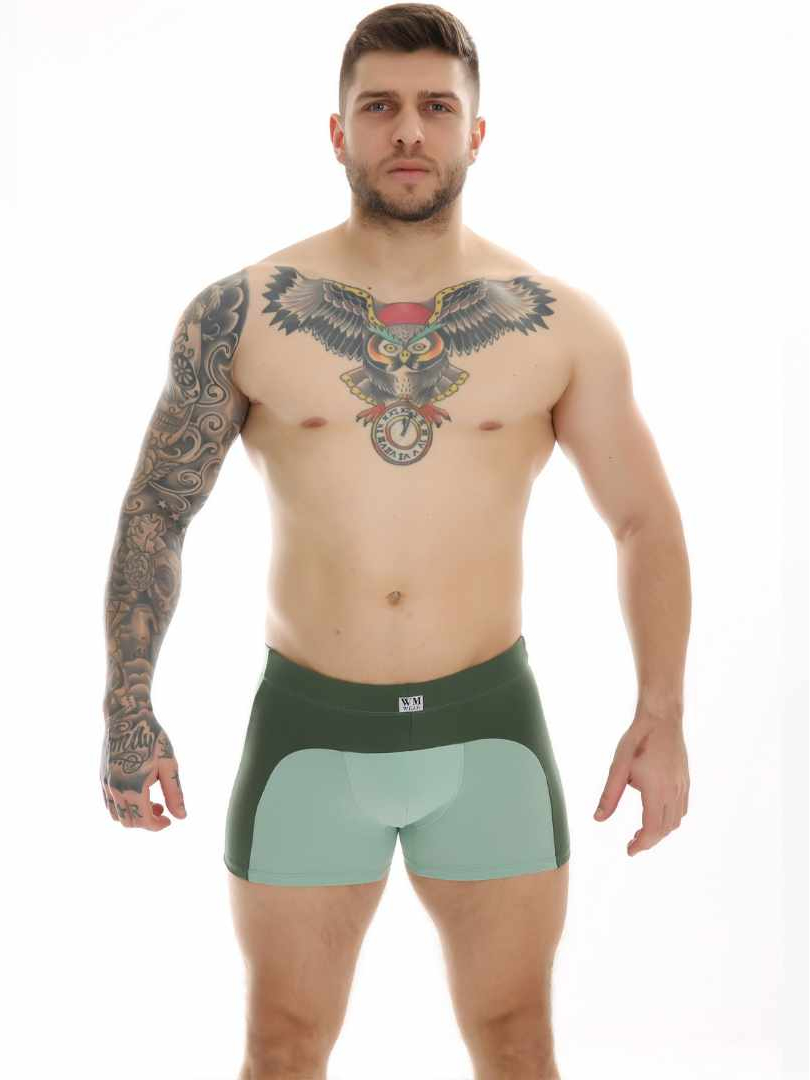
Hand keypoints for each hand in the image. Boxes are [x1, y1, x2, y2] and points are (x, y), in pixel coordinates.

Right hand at [100, 708, 186, 830]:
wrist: (127, 718)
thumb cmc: (152, 738)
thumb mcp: (169, 764)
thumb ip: (174, 793)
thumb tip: (181, 817)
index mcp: (134, 787)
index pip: (144, 821)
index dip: (158, 825)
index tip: (169, 820)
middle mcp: (116, 789)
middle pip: (129, 822)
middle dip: (147, 822)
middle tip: (162, 808)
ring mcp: (106, 784)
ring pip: (117, 816)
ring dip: (134, 816)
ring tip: (151, 801)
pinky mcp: (102, 779)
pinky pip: (109, 805)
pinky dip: (123, 807)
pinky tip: (138, 794)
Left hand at [593, 705, 688, 855]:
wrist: (661, 718)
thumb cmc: (638, 740)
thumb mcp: (618, 767)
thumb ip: (609, 796)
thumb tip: (598, 819)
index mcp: (657, 791)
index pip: (652, 829)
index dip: (641, 844)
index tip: (629, 851)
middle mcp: (674, 792)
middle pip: (665, 829)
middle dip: (649, 841)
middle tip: (632, 844)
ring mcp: (682, 786)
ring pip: (676, 821)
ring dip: (660, 831)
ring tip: (641, 832)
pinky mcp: (685, 780)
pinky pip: (682, 809)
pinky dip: (670, 820)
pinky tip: (657, 814)